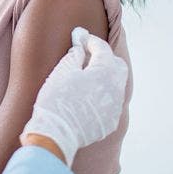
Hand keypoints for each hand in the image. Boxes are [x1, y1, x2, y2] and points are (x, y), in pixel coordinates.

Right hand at [21, 27, 128, 165]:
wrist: (55, 136)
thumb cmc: (56, 100)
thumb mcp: (62, 72)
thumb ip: (74, 55)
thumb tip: (80, 47)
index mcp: (105, 72)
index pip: (103, 48)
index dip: (90, 40)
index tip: (80, 37)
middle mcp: (116, 89)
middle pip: (117, 65)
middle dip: (104, 57)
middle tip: (87, 55)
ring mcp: (115, 107)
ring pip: (115, 85)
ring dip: (104, 77)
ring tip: (86, 76)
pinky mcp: (110, 122)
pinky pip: (110, 102)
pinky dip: (101, 95)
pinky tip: (86, 96)